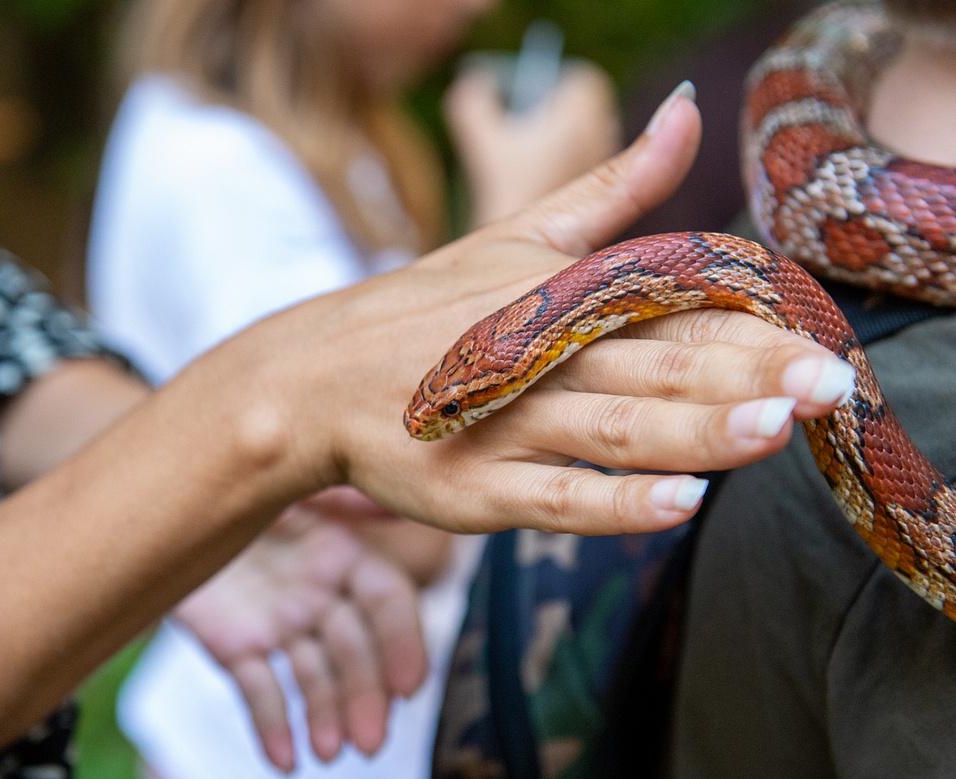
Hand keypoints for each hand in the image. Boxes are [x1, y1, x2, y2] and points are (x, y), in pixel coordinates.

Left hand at [172, 492, 425, 772]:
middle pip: (354, 650)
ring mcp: (280, 621)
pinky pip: (258, 688)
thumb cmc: (230, 468)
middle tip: (369, 742)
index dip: (403, 642)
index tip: (411, 687)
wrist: (154, 492)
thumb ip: (343, 488)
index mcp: (342, 550)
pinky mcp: (236, 643)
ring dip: (326, 717)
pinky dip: (271, 724)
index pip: (388, 601)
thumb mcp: (288, 471)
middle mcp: (319, 591)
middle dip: (365, 696)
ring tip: (328, 754)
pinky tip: (282, 757)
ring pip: (312, 676)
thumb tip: (394, 495)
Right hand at [224, 83, 856, 535]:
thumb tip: (687, 112)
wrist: (313, 377)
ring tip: (770, 431)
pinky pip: (552, 498)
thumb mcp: (517, 236)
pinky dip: (613, 503)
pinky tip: (675, 505)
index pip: (669, 309)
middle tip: (829, 385)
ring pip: (613, 430)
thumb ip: (614, 188)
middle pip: (656, 367)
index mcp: (562, 299)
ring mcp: (507, 427)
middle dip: (747, 377)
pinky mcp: (475, 490)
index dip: (751, 325)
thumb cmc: (423, 308)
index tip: (826, 339)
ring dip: (692, 431)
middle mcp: (543, 360)